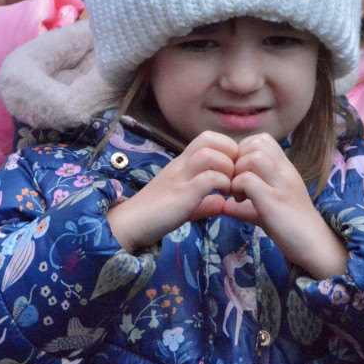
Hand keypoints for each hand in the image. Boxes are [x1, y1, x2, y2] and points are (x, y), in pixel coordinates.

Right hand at [107, 131, 237, 251]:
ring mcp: (179, 178)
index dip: (228, 148)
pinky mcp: (181, 195)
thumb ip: (204, 203)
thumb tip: (222, 204)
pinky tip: (223, 197)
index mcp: (182, 163)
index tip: (234, 170)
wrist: (128, 225)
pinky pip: (208, 178)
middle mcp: (180, 165)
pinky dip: (222, 184)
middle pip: (210, 138)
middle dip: (231, 153)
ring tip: (230, 187)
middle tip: (235, 175)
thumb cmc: (154, 215)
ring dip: (227, 168)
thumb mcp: (184, 205)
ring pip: (209, 154)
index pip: (208, 138)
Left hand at [223, 134, 346, 278]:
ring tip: (236, 191)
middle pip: (257, 142)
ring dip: (237, 171)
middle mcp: (285, 171)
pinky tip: (239, 201)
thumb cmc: (291, 227)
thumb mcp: (267, 209)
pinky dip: (237, 187)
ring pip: (253, 156)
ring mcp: (281, 184)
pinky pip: (248, 180)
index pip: (262, 139)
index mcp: (285, 169)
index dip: (243, 151)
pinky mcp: (275, 201)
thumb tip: (223, 206)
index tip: (237, 172)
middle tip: (234, 180)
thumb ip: (246, 205)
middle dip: (238, 158)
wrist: (315, 245)